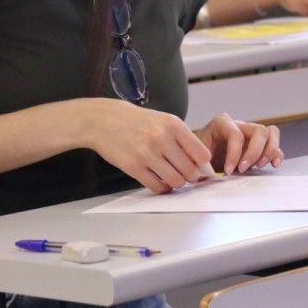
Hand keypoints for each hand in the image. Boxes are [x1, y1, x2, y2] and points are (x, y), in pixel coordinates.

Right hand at [88, 99, 213, 193]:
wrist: (105, 120)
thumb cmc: (138, 122)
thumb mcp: (164, 121)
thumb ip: (183, 139)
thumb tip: (201, 164)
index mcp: (174, 125)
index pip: (201, 154)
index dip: (201, 164)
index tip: (196, 166)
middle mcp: (162, 138)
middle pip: (190, 171)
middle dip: (190, 177)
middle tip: (184, 175)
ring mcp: (146, 152)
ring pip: (175, 181)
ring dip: (176, 183)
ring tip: (171, 178)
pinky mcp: (133, 166)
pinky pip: (156, 186)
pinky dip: (161, 188)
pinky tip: (158, 180)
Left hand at [196, 113, 282, 173]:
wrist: (200, 157)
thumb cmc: (198, 155)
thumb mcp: (196, 157)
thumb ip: (202, 163)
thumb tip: (207, 175)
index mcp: (221, 124)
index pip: (235, 134)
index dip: (234, 153)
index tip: (228, 171)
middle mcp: (240, 125)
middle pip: (258, 130)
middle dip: (254, 152)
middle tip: (243, 169)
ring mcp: (251, 133)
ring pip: (271, 133)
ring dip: (269, 151)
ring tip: (258, 167)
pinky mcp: (260, 145)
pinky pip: (275, 144)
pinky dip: (277, 154)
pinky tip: (274, 165)